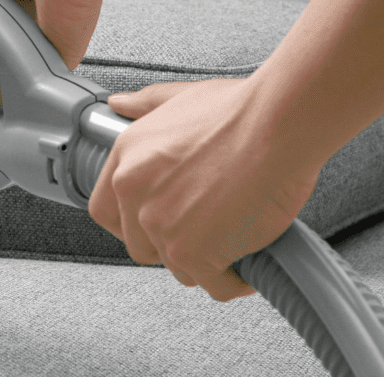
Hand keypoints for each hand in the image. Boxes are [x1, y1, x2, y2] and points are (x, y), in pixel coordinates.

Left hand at [89, 78, 322, 301]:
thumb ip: (146, 106)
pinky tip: (254, 254)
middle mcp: (134, 194)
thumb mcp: (181, 97)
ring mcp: (161, 226)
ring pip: (180, 268)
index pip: (106, 212)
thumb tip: (119, 104)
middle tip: (210, 227)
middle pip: (142, 247)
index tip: (155, 226)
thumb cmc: (240, 110)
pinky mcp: (193, 254)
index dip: (131, 225)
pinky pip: (214, 285)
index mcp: (126, 158)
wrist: (277, 125)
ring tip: (237, 234)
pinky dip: (236, 279)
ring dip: (208, 261)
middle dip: (174, 245)